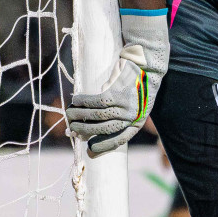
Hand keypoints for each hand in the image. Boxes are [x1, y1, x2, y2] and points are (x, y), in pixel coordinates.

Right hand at [65, 11, 168, 154]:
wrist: (148, 66)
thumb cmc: (138, 87)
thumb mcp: (136, 105)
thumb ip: (120, 116)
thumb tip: (94, 127)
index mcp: (137, 123)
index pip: (119, 140)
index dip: (103, 146)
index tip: (89, 150)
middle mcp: (132, 117)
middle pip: (104, 129)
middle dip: (85, 131)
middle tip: (71, 130)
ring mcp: (125, 106)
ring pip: (97, 115)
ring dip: (80, 116)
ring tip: (69, 115)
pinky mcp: (117, 93)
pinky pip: (95, 101)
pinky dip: (83, 102)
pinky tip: (75, 101)